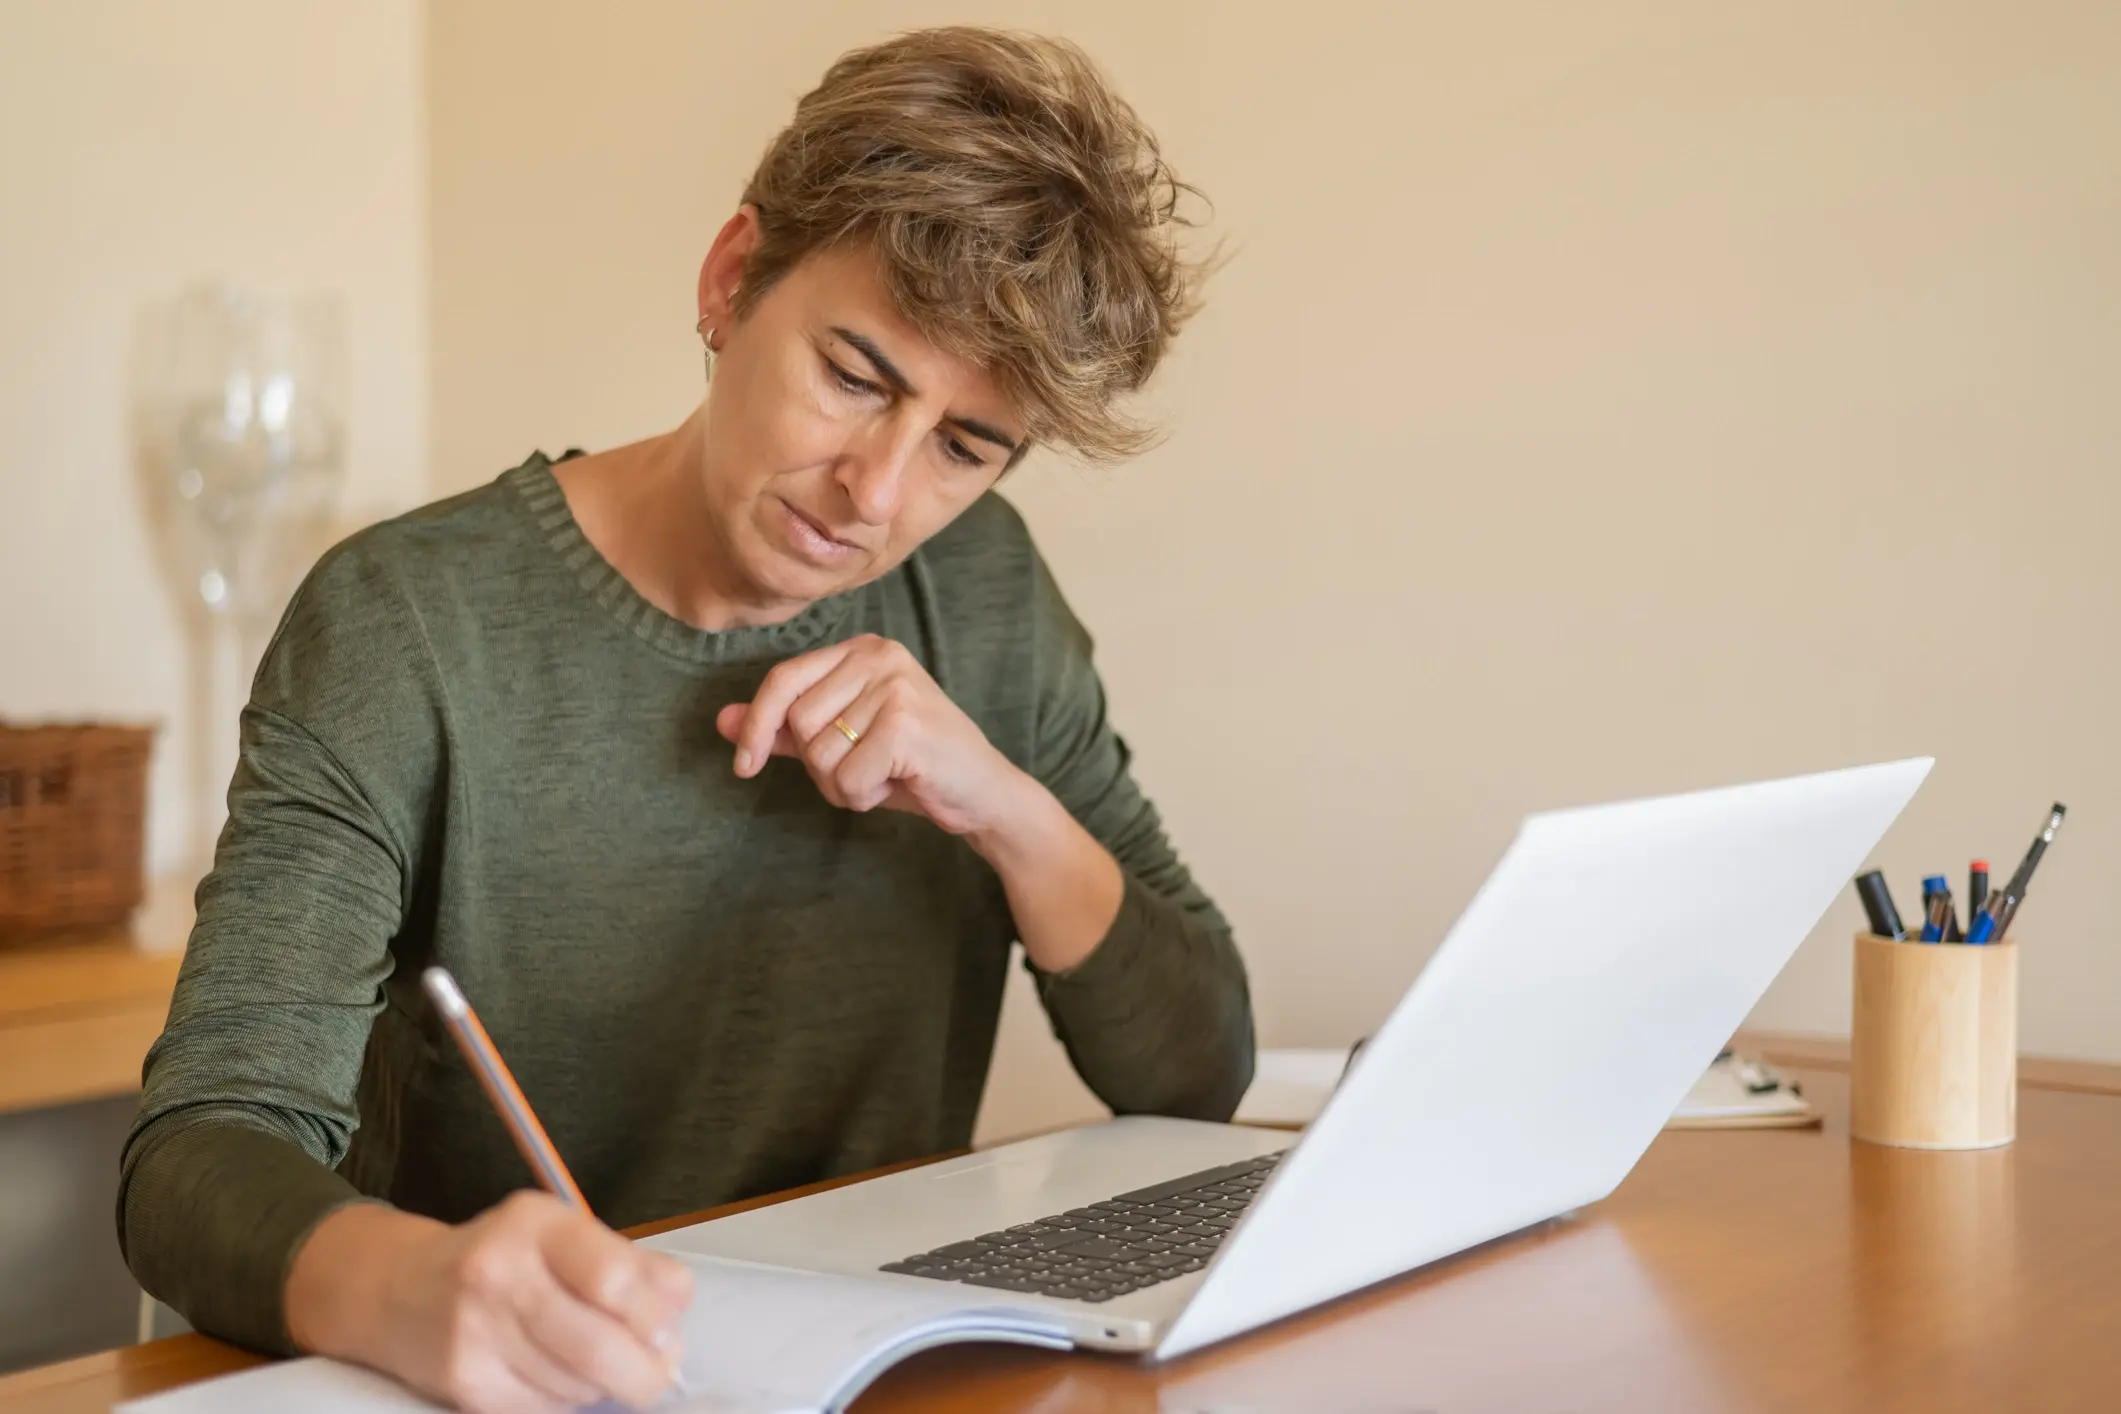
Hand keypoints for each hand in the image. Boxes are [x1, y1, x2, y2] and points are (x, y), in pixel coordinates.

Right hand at [285, 1193, 692, 1413]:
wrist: (400, 1290)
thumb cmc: (506, 1259)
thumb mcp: (566, 1236)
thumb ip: (632, 1265)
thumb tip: (676, 1314)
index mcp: (537, 1224)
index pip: (613, 1279)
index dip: (654, 1318)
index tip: (669, 1336)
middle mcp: (500, 1273)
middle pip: (598, 1347)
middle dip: (643, 1374)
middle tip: (656, 1376)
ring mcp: (475, 1332)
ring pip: (575, 1386)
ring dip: (604, 1387)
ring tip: (600, 1368)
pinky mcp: (464, 1383)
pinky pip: (543, 1410)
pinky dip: (567, 1403)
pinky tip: (560, 1380)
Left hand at [716, 633, 1030, 840]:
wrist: (982, 792)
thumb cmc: (911, 766)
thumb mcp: (843, 741)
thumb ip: (786, 729)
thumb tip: (721, 721)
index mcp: (862, 649)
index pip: (783, 680)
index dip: (756, 726)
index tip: (744, 765)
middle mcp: (879, 655)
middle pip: (798, 722)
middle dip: (820, 766)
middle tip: (862, 771)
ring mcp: (894, 686)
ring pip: (820, 754)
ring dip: (842, 784)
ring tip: (883, 776)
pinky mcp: (905, 724)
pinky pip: (846, 778)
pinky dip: (863, 795)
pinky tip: (897, 784)